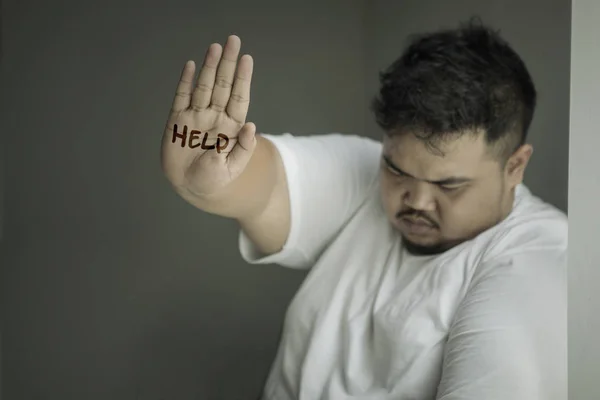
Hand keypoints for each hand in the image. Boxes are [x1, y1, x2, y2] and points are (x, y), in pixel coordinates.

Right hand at [161, 35, 256, 196]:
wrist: (190, 187)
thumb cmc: (214, 179)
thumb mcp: (232, 168)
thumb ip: (243, 148)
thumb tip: (251, 126)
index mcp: (231, 127)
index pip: (239, 97)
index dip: (242, 79)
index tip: (247, 59)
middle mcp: (215, 116)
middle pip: (223, 86)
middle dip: (228, 64)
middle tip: (233, 41)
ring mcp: (196, 116)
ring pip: (204, 87)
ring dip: (209, 67)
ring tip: (215, 47)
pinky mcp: (177, 120)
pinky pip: (182, 97)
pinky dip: (186, 82)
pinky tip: (192, 66)